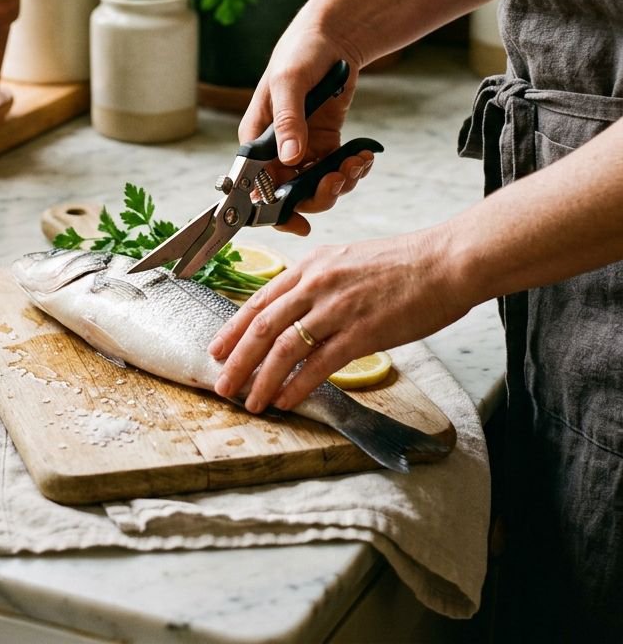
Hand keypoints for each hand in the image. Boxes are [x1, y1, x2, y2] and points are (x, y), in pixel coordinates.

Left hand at [207, 226, 467, 413]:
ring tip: (251, 402)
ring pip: (284, 348)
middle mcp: (317, 283)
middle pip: (262, 326)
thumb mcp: (349, 261)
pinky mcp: (362, 332)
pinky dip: (298, 385)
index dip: (233, 328)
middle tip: (221, 385)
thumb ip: (321, 282)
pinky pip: (319, 364)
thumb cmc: (404, 264)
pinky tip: (286, 401)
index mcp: (312, 264)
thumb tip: (299, 308)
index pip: (260, 300)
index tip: (217, 349)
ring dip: (263, 380)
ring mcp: (338, 308)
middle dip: (237, 360)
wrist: (445, 262)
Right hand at [240, 3, 373, 234]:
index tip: (297, 222)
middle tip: (338, 180)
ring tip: (357, 163)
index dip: (272, 211)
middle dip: (317, 196)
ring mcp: (302, 149)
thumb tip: (290, 158)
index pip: (255, 187)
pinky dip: (352, 170)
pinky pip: (336, 171)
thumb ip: (288, 121)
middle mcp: (276, 150)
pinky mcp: (325, 145)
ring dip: (340, 183)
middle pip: (290, 195)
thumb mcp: (289, 83)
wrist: (332, 37)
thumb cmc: (300, 53)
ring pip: (316, 188)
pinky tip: (363, 156)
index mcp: (256, 139)